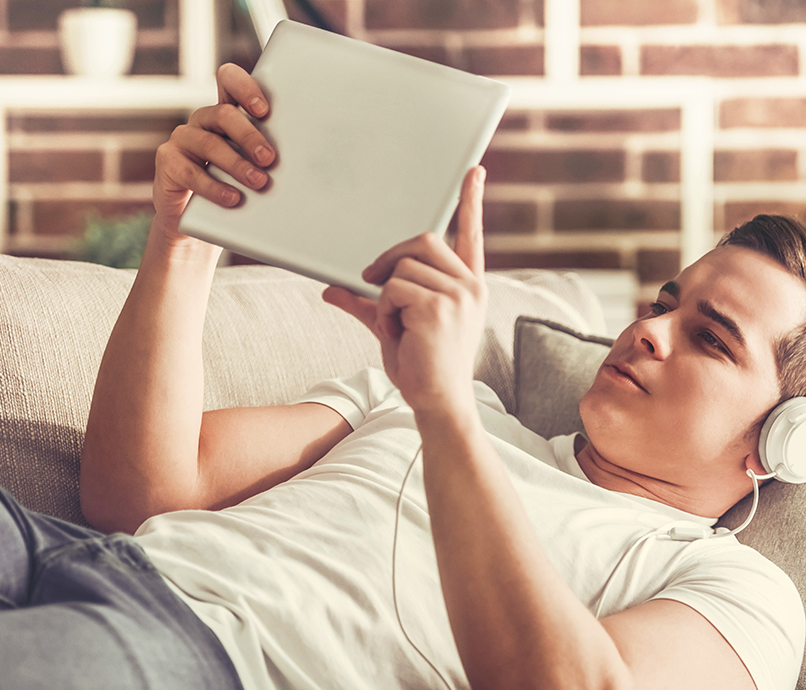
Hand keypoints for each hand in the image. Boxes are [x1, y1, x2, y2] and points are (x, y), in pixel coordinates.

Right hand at [150, 63, 276, 244]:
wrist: (195, 221)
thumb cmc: (233, 188)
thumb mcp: (252, 168)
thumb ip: (266, 157)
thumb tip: (304, 164)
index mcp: (225, 115)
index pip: (229, 81)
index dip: (245, 88)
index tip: (264, 110)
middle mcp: (202, 121)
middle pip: (224, 114)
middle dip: (250, 136)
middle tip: (270, 159)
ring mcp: (183, 139)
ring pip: (209, 143)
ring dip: (237, 164)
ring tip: (258, 182)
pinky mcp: (168, 162)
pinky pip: (191, 172)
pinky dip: (215, 187)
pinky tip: (233, 198)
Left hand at [324, 167, 487, 417]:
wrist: (438, 401)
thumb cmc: (423, 367)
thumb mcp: (395, 327)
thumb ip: (369, 303)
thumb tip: (330, 289)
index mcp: (469, 285)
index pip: (471, 235)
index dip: (472, 201)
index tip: (474, 171)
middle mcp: (470, 285)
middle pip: (421, 240)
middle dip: (390, 258)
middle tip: (371, 281)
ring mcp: (459, 294)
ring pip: (401, 267)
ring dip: (385, 296)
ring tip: (398, 326)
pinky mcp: (440, 306)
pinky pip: (393, 289)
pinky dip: (384, 311)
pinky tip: (399, 332)